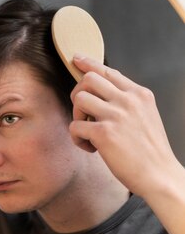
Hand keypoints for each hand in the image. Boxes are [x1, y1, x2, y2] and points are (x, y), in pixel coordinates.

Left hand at [69, 56, 181, 197]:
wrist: (159, 175)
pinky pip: (74, 125)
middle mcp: (128, 100)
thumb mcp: (145, 116)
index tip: (76, 58)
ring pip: (78, 98)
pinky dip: (77, 138)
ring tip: (88, 131)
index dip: (88, 63)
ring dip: (77, 115)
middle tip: (84, 113)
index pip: (108, 71)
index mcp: (139, 94)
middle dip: (78, 93)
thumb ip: (127, 102)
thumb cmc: (149, 150)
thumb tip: (100, 94)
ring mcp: (116, 115)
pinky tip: (91, 148)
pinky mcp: (104, 133)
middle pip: (88, 79)